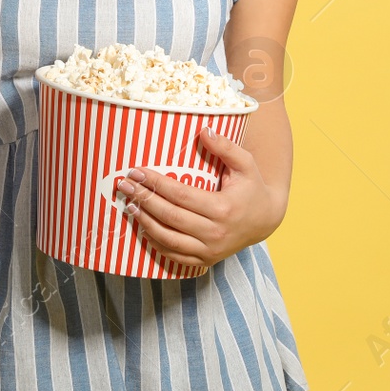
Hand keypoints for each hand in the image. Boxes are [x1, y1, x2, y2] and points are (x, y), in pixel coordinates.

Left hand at [115, 127, 283, 270]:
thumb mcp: (245, 164)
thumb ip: (226, 147)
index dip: (156, 183)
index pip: (181, 195)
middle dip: (143, 199)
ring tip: (129, 205)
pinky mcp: (206, 260)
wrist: (265, 221)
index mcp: (223, 208)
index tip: (137, 171)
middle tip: (124, 185)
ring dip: (145, 222)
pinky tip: (143, 228)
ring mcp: (210, 250)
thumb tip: (204, 130)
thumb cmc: (252, 188)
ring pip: (169, 239)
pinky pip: (175, 255)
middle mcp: (215, 233)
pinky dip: (156, 243)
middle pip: (170, 216)